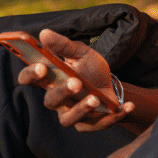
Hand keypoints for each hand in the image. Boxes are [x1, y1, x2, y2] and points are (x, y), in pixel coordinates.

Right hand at [16, 29, 133, 131]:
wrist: (111, 85)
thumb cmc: (90, 69)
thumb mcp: (81, 53)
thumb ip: (63, 45)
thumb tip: (44, 33)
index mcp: (51, 79)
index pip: (30, 79)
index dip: (31, 75)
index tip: (41, 66)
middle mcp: (57, 100)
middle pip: (50, 100)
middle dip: (62, 92)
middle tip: (76, 81)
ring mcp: (72, 113)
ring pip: (68, 118)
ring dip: (82, 109)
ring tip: (95, 98)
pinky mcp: (88, 124)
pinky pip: (98, 124)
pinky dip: (113, 116)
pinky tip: (127, 106)